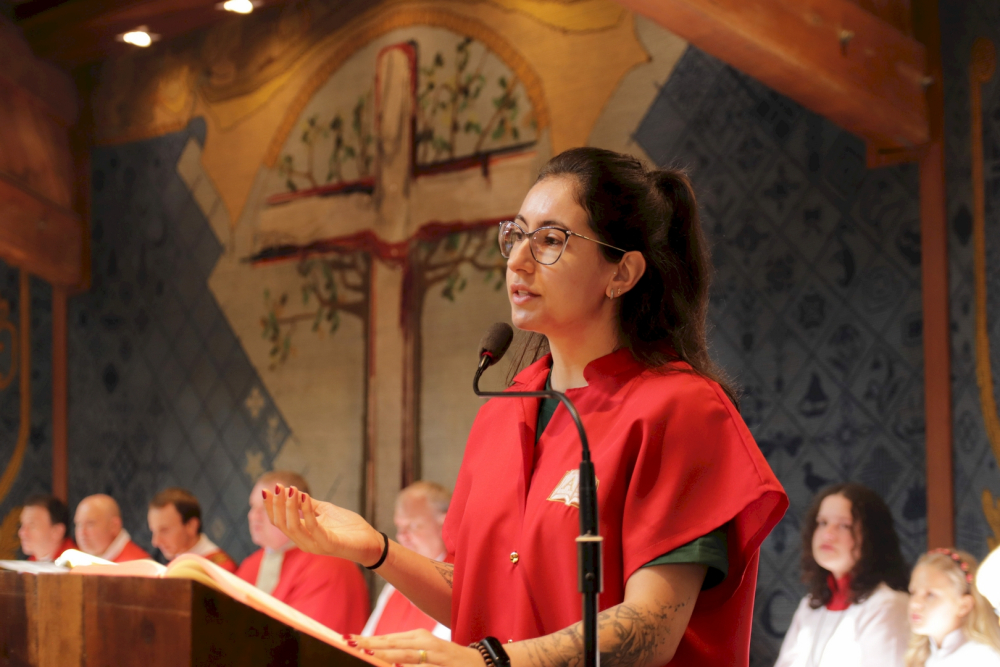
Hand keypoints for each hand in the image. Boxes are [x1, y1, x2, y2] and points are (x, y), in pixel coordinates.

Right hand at [264, 484, 383, 564]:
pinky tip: (304, 496)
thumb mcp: (325, 511)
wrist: (370, 541)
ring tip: (291, 489)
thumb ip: (308, 505)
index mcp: (302, 535)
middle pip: (281, 524)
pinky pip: (312, 526)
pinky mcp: (327, 544)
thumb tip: (292, 492)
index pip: (279, 522)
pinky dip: (306, 510)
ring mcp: (315, 545)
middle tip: (278, 486)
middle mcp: (305, 542)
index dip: (271, 507)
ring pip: (292, 526)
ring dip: (289, 505)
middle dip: (277, 504)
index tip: (267, 490)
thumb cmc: (348, 527)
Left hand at [345, 630, 483, 666]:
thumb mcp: (425, 651)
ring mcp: (434, 655)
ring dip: (385, 655)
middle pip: (392, 644)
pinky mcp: (442, 666)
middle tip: (350, 644)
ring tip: (368, 654)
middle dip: (370, 645)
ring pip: (405, 656)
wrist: (479, 663)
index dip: (368, 639)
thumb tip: (378, 655)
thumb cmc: (446, 660)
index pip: (388, 638)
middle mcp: (425, 642)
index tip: (347, 639)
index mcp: (418, 636)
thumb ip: (404, 652)